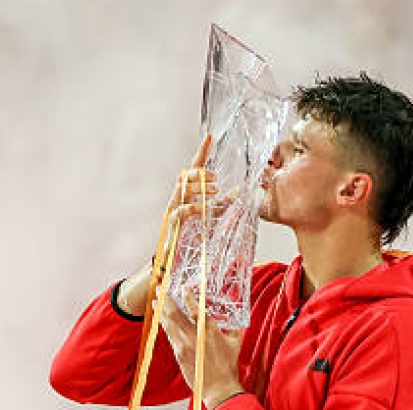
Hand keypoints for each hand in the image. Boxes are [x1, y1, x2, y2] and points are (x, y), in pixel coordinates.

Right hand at [117, 135, 220, 316]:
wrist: (171, 269)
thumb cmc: (190, 244)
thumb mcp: (213, 221)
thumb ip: (224, 206)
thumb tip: (241, 190)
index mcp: (187, 198)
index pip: (193, 170)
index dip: (201, 153)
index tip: (210, 136)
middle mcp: (176, 202)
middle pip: (185, 176)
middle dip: (200, 172)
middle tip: (217, 179)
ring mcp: (171, 213)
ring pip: (181, 189)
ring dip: (199, 187)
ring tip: (215, 191)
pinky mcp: (171, 227)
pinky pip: (180, 211)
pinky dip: (194, 207)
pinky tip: (205, 209)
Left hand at [155, 286, 245, 409]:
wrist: (218, 386)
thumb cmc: (228, 365)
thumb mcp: (235, 342)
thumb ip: (231, 328)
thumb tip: (231, 318)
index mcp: (209, 330)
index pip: (195, 308)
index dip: (188, 296)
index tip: (183, 288)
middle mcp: (194, 335)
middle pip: (175, 313)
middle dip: (166, 299)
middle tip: (160, 289)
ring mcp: (184, 345)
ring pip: (168, 323)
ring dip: (161, 311)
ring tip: (155, 302)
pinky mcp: (178, 353)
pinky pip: (169, 335)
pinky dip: (165, 325)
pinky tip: (161, 319)